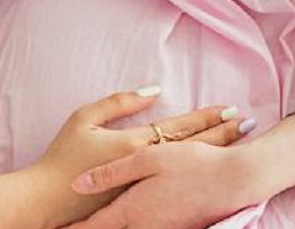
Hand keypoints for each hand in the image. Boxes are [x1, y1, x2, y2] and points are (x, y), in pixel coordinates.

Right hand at [27, 91, 251, 227]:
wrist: (51, 201)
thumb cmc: (64, 157)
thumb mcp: (84, 118)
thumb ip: (119, 102)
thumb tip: (152, 90)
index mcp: (134, 145)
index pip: (179, 128)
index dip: (205, 117)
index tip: (227, 108)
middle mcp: (146, 167)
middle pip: (192, 148)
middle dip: (220, 134)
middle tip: (243, 123)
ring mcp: (146, 188)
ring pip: (189, 168)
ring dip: (214, 153)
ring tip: (236, 142)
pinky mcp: (142, 203)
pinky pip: (177, 187)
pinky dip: (197, 175)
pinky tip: (210, 171)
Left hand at [66, 140, 260, 228]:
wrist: (234, 180)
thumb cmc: (191, 165)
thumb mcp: (148, 159)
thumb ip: (112, 173)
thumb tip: (79, 185)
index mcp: (134, 209)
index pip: (96, 226)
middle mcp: (145, 225)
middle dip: (92, 228)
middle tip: (67, 226)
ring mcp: (161, 228)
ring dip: (113, 224)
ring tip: (92, 221)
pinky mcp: (175, 227)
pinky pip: (146, 227)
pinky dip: (131, 224)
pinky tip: (129, 217)